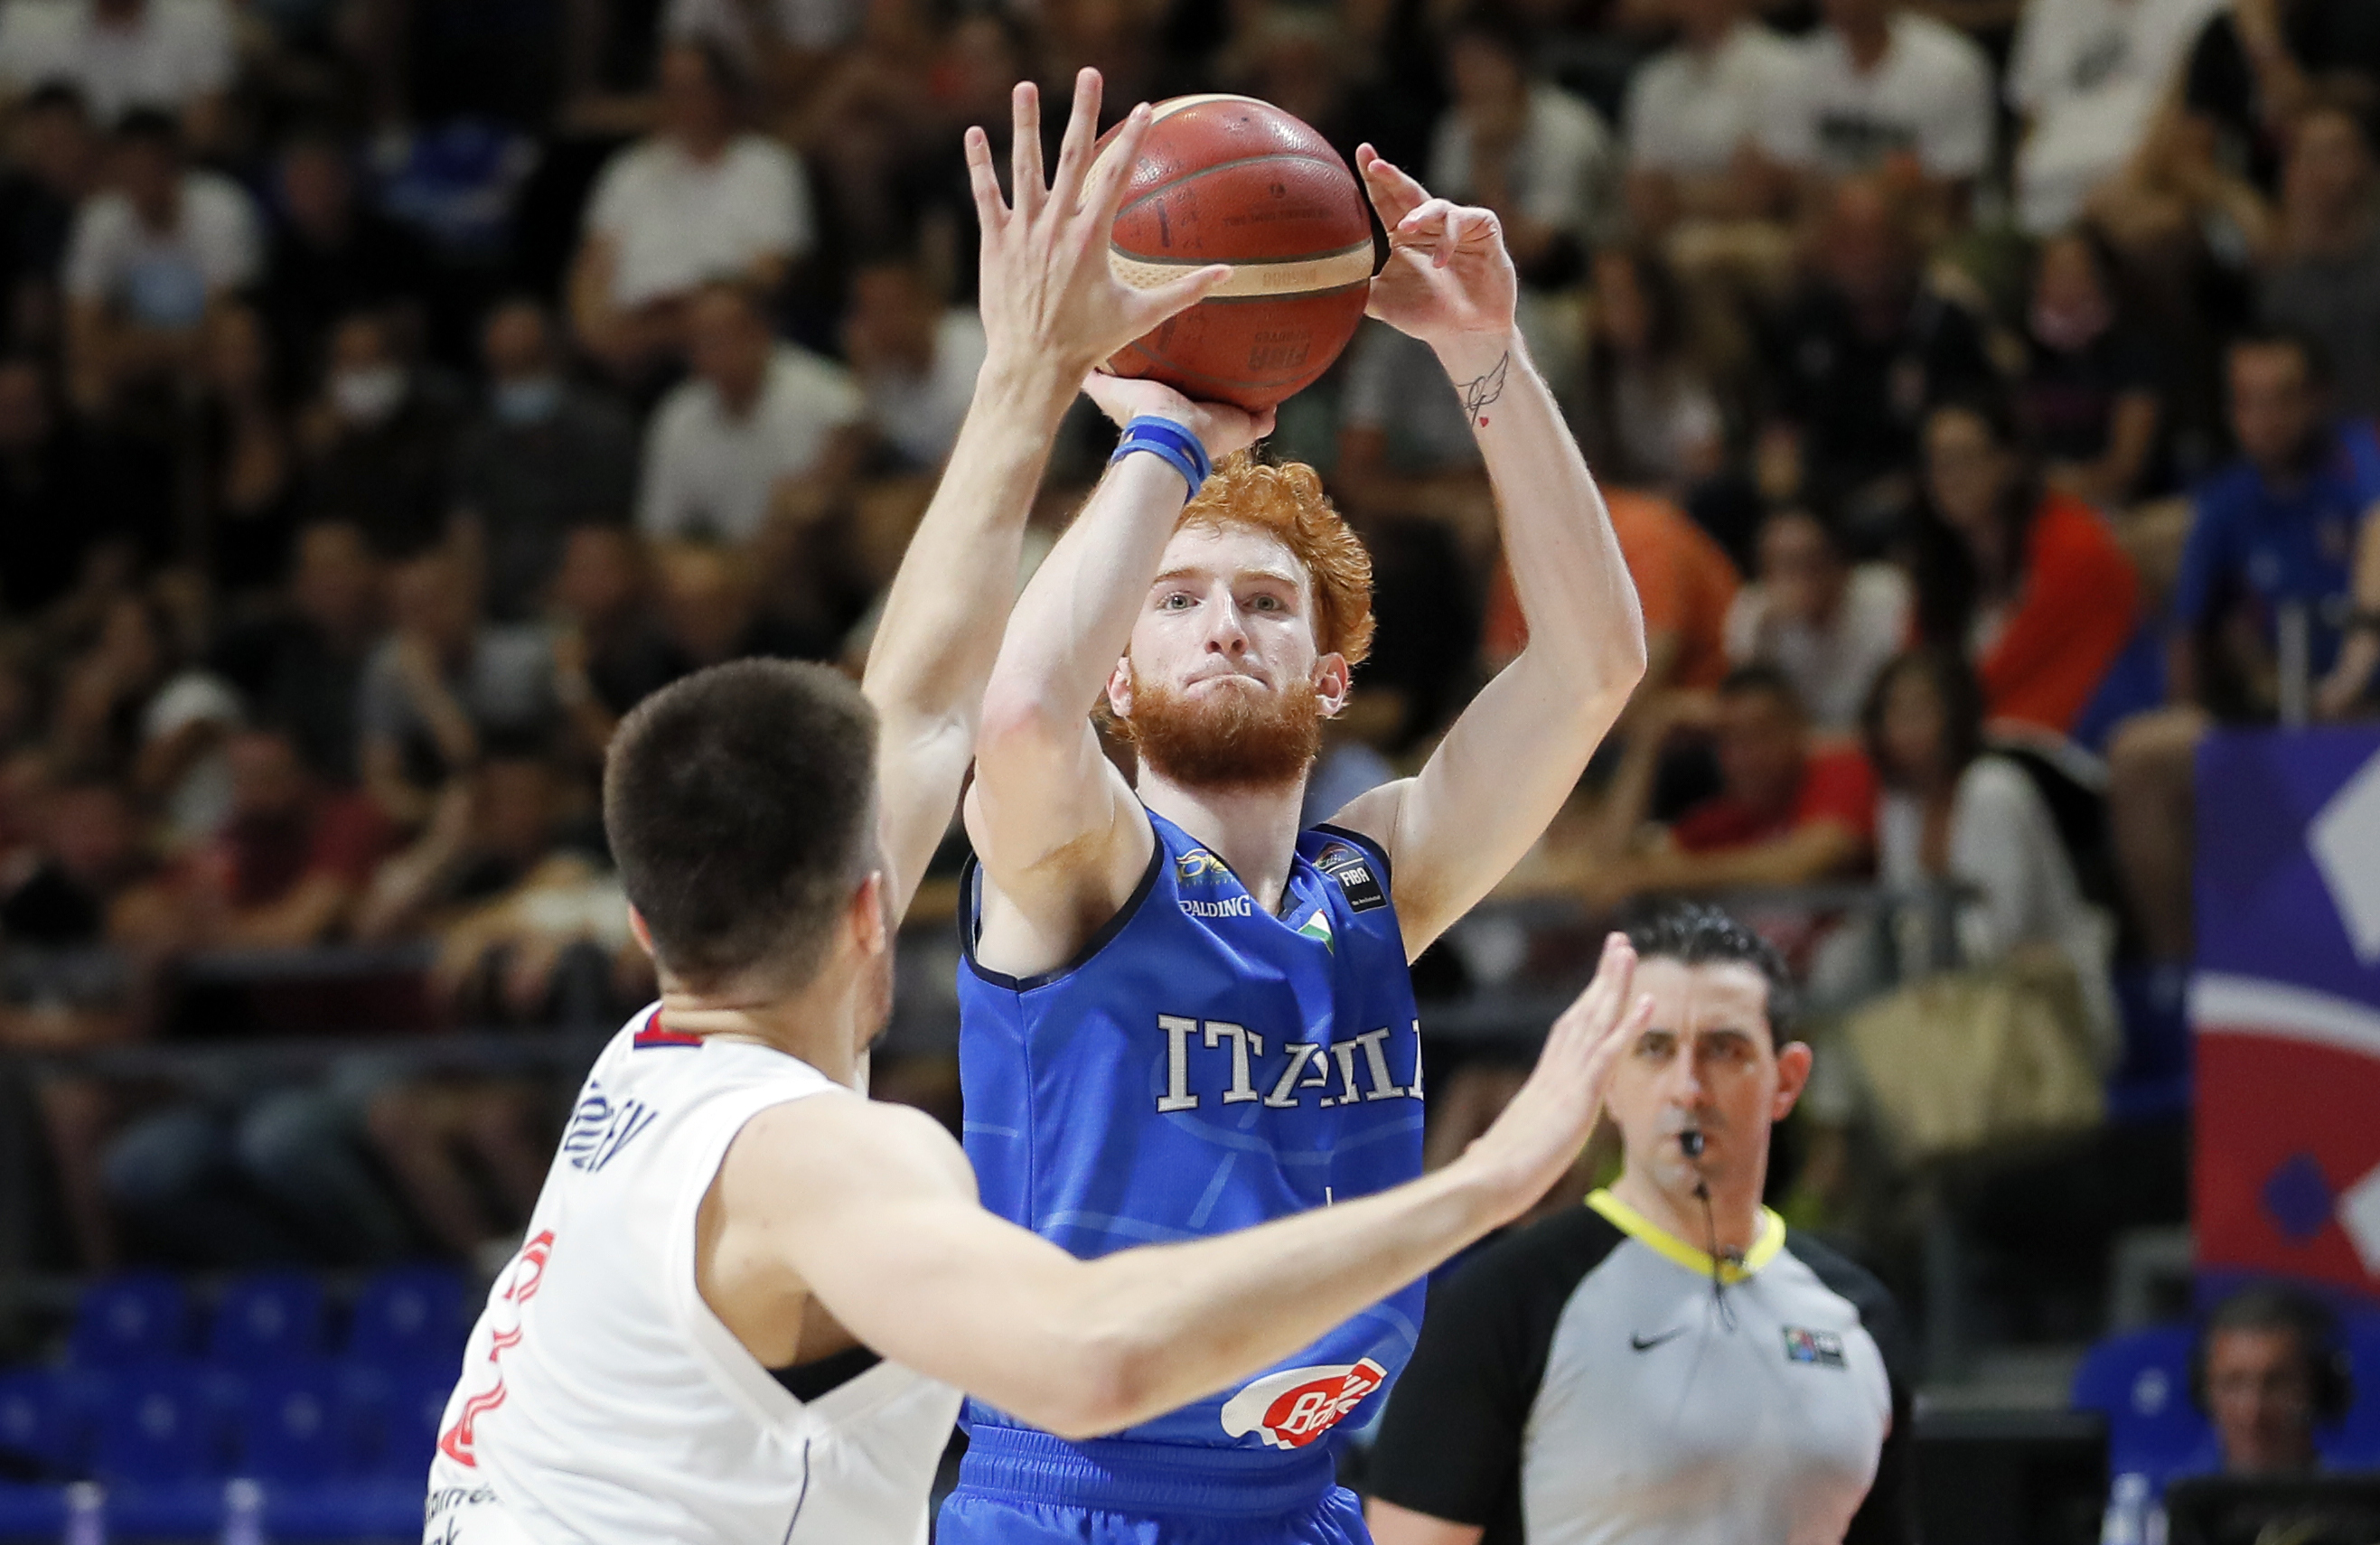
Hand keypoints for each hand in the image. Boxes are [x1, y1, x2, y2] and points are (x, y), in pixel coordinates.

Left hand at [969, 70, 1233, 387]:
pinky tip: (975, 133)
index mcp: (1092, 238)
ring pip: (1024, 166)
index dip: (1132, 138)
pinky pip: (985, 195)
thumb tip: (1227, 275)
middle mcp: (1056, 226)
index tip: (1144, 108)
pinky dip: (979, 165)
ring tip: (1026, 86)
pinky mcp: (994, 243)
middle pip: (1072, 155)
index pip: (1116, 175)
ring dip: (1025, 123)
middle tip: (1090, 74)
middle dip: (1083, 111)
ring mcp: (1023, 232)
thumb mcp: (1140, 316)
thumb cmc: (1089, 343)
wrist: (1032, 366)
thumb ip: (1184, 291)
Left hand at [1080, 372, 1274, 463]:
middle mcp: (1200, 417)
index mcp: (1173, 409)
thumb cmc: (1142, 415)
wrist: (1170, 434)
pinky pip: (1264, 420)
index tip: (1189, 356)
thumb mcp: (1112, 391)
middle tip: (1229, 354)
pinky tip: (1275, 394)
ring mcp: (1224, 424)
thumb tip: (1076, 363)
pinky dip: (1270, 410)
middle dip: (1221, 383)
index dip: (1186, 377)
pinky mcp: (1244, 428)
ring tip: (1257, 367)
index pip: (1183, 391)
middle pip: (1214, 399)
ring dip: (1249, 395)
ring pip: (1242, 410)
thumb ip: (1095, 379)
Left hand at [1356, 145, 1518, 350]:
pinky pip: (1465, 220)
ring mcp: (1457, 226)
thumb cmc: (1425, 316)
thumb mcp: (1381, 302)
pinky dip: (1449, 238)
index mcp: (1403, 235)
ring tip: (1405, 230)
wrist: (1466, 334)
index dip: (1374, 178)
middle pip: (1408, 192)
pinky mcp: (1484, 231)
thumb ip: (1355, 287)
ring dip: (1420, 214)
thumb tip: (1317, 280)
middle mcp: (1429, 225)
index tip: (1361, 152)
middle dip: (1391, 176)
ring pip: (1437, 206)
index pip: (1385, 201)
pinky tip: (1440, 261)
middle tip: (1374, 163)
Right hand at [1458, 933, 1650, 1217]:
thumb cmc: (1486, 1178)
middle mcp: (1555, 1074)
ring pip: (1597, 1022)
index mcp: (1542, 1086)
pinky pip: (1609, 1053)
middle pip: (1583, 1014)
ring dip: (1616, 984)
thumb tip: (1476, 1154)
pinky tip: (1649, 1002)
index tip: (1599, 977)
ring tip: (1629, 950)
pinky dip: (1630, 1025)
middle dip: (1603, 978)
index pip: (1567, 1035)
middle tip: (1619, 942)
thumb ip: (1492, 1147)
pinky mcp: (1579, 1096)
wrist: (1483, 1185)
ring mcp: (1567, 1081)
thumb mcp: (1496, 1155)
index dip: (1586, 1003)